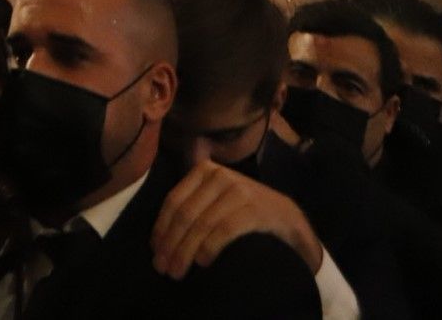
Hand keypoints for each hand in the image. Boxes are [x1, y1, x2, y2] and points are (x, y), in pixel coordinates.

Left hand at [152, 157, 322, 278]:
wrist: (286, 218)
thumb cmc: (243, 211)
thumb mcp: (215, 197)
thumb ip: (190, 203)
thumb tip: (157, 238)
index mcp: (205, 171)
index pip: (174, 201)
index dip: (161, 228)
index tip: (155, 251)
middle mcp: (220, 176)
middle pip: (185, 215)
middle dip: (171, 244)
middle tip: (163, 268)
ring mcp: (239, 191)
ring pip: (202, 224)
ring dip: (186, 251)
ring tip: (178, 271)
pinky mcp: (254, 209)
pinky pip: (224, 230)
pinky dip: (210, 247)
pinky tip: (202, 262)